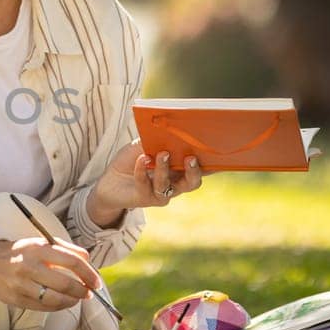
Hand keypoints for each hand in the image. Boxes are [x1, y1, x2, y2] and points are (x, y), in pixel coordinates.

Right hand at [0, 237, 100, 310]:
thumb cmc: (21, 252)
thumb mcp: (42, 243)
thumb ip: (66, 249)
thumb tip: (88, 260)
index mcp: (38, 249)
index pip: (72, 262)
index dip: (88, 273)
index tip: (96, 281)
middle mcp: (29, 267)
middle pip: (65, 283)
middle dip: (82, 291)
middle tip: (89, 292)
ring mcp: (21, 285)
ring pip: (55, 300)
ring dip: (71, 301)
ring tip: (77, 299)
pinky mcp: (17, 300)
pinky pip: (43, 308)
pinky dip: (58, 307)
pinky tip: (63, 303)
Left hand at [90, 141, 205, 216]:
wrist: (110, 181)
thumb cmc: (131, 160)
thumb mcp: (144, 145)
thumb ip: (156, 140)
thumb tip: (168, 130)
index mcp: (180, 169)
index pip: (201, 168)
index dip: (213, 164)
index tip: (220, 155)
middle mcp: (175, 184)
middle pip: (192, 183)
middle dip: (194, 171)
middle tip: (190, 158)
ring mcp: (160, 194)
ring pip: (168, 186)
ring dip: (165, 169)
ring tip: (161, 154)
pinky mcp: (144, 199)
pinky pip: (146, 185)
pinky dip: (142, 171)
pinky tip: (141, 160)